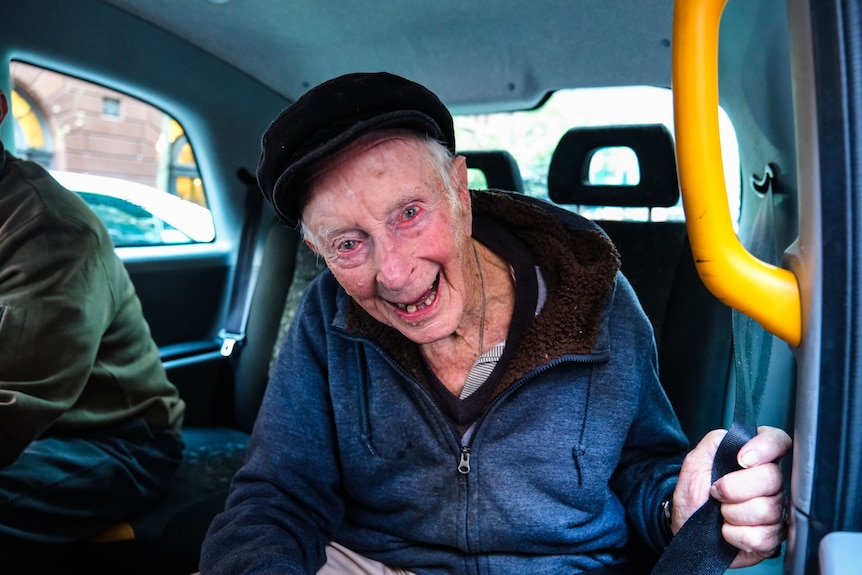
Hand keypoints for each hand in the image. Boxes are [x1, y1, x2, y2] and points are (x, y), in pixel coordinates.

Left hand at [672, 426, 790, 567]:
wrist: (685, 527)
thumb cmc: (693, 496)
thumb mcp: (696, 462)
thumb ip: (716, 441)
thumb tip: (735, 436)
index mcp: (755, 461)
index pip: (778, 441)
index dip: (765, 448)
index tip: (741, 459)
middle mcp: (771, 485)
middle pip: (773, 478)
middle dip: (734, 488)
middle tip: (717, 492)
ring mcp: (775, 512)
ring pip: (766, 510)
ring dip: (732, 513)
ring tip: (721, 513)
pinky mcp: (772, 538)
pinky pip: (761, 537)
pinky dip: (735, 535)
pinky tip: (729, 530)